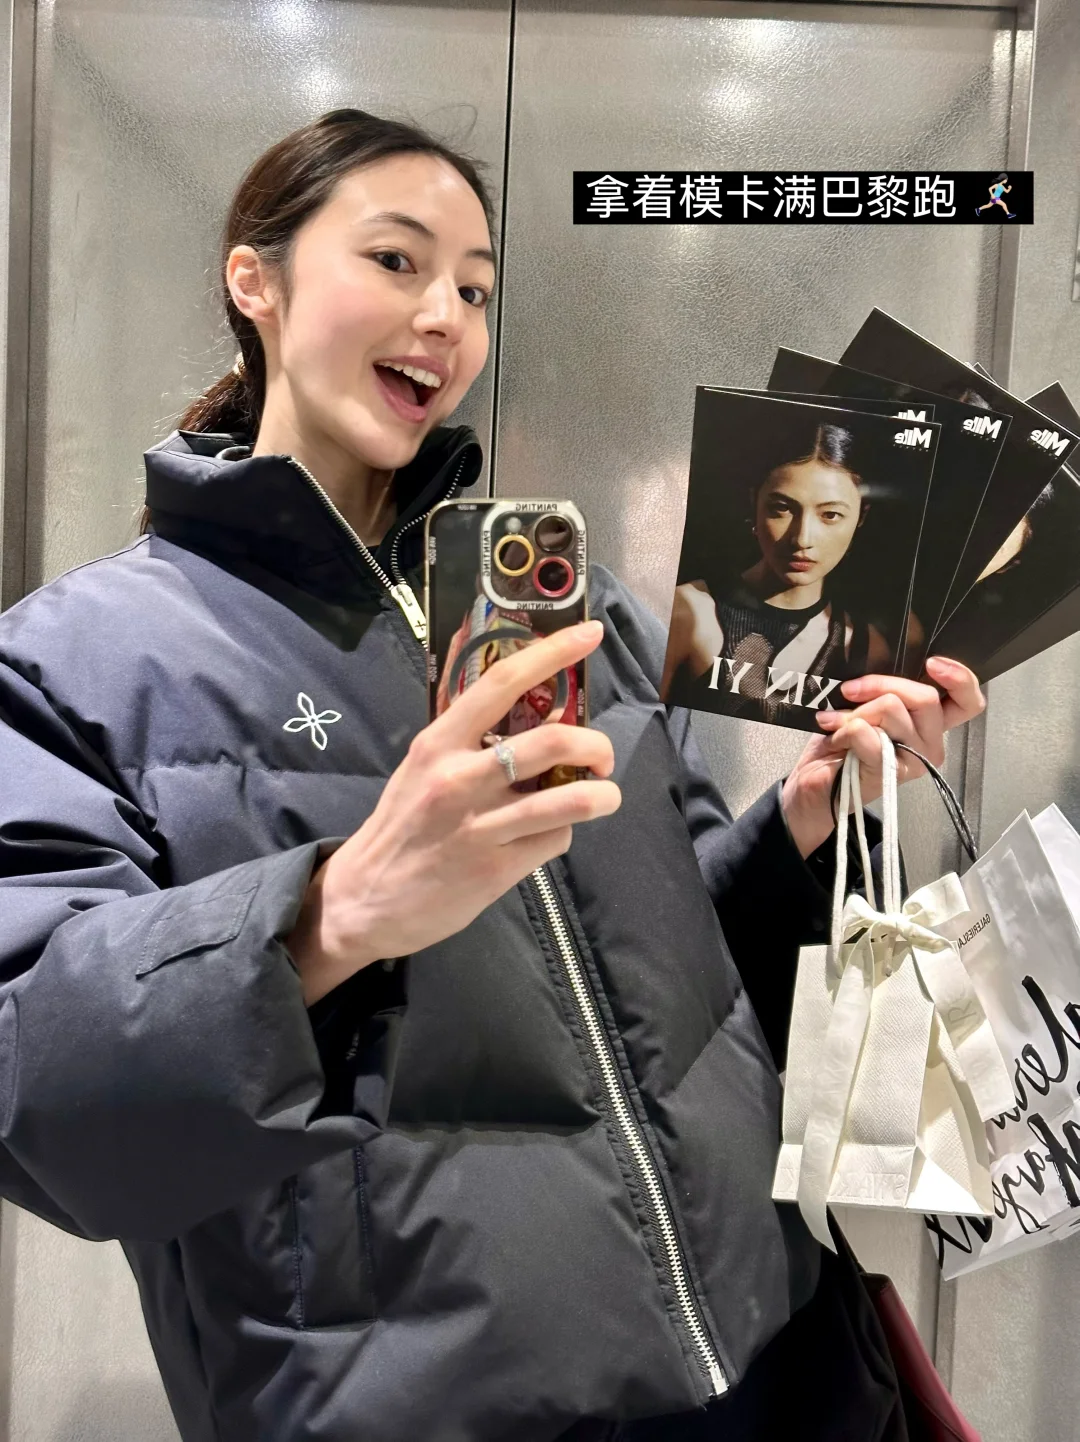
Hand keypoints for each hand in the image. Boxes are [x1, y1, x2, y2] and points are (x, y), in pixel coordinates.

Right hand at [286, 621, 619, 1003]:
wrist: (364, 899)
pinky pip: (555, 840)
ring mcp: (480, 827)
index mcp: (438, 743)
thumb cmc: (402, 825)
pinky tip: (551, 833)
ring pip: (570, 800)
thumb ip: (467, 735)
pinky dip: (566, 832)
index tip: (589, 634)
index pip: (501, 682)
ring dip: (602, 794)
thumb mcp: (422, 766)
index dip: (553, 653)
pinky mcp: (496, 870)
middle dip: (595, 744)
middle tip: (600, 755)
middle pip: (552, 742)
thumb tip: (525, 699)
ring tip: (604, 794)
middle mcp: (459, 779)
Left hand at [780, 656, 984, 858]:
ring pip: (891, 709)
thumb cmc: (841, 741)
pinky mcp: (889, 773)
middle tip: (848, 692)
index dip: (960, 678)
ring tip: (835, 723)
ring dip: (853, 712)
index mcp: (930, 723)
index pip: (968, 702)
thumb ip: (882, 685)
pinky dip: (844, 730)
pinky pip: (868, 733)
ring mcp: (914, 761)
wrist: (815, 783)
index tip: (932, 662)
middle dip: (878, 685)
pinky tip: (835, 739)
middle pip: (924, 697)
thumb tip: (877, 651)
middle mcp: (930, 742)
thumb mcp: (865, 703)